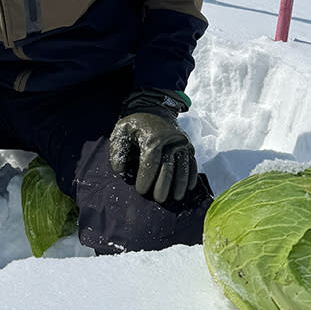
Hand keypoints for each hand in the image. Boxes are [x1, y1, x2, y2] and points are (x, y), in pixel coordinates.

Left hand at [109, 88, 197, 202]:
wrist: (155, 110)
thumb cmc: (136, 124)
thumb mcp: (121, 131)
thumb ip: (118, 151)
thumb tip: (120, 171)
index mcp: (153, 137)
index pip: (151, 161)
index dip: (146, 177)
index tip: (141, 191)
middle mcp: (171, 140)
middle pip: (169, 166)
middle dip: (163, 185)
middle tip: (159, 199)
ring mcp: (182, 143)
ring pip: (183, 166)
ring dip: (180, 184)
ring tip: (175, 198)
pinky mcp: (189, 146)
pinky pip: (192, 163)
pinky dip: (191, 176)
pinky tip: (188, 188)